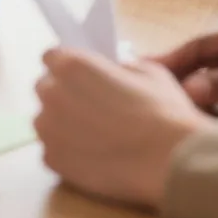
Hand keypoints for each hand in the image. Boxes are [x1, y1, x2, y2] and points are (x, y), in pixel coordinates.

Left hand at [33, 49, 208, 209]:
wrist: (170, 161)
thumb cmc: (163, 110)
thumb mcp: (148, 71)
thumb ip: (119, 67)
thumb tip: (113, 72)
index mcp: (72, 65)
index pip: (51, 56)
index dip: (68, 64)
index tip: (82, 75)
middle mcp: (51, 95)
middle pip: (46, 87)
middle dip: (63, 92)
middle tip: (92, 105)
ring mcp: (48, 130)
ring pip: (47, 120)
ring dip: (62, 122)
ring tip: (95, 134)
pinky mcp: (53, 161)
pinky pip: (52, 149)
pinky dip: (68, 150)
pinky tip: (94, 155)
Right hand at [152, 25, 217, 135]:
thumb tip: (188, 88)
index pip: (198, 47)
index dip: (171, 60)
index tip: (145, 72)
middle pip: (202, 66)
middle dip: (179, 80)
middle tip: (153, 96)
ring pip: (215, 87)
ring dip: (199, 99)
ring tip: (175, 113)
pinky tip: (207, 125)